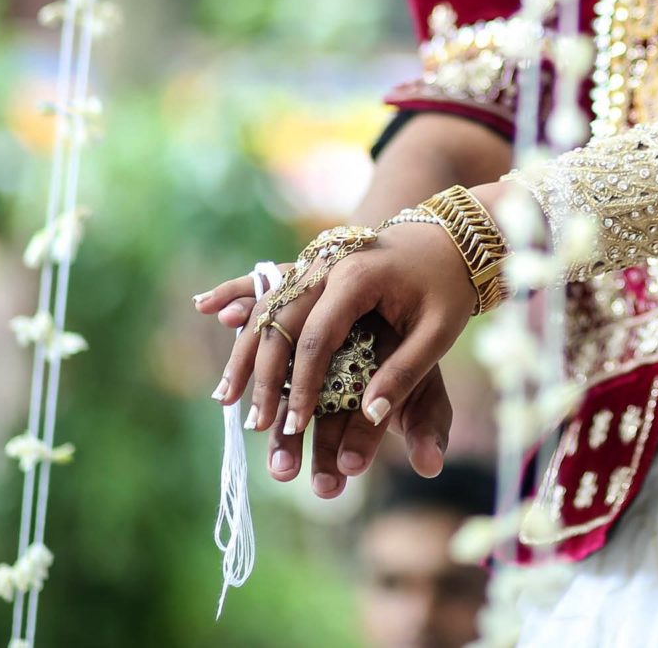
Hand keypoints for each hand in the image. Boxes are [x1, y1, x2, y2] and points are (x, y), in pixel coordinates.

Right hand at [197, 213, 482, 491]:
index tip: (293, 424)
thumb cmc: (449, 286)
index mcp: (359, 277)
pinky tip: (205, 307)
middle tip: (253, 423)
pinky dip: (239, 294)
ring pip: (268, 306)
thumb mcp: (440, 332)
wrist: (452, 233)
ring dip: (244, 350)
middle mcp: (329, 264)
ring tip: (223, 396)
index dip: (304, 385)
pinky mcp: (315, 265)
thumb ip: (406, 373)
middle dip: (264, 377)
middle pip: (281, 323)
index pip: (317, 338)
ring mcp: (318, 261)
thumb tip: (372, 417)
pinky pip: (270, 282)